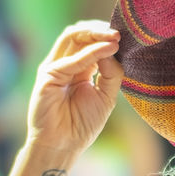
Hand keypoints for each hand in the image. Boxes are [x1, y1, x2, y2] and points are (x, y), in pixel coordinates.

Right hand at [26, 20, 122, 155]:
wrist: (63, 145)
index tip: (126, 36)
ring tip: (114, 37)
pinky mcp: (48, 74)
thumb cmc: (82, 124)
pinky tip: (108, 50)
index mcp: (80, 68)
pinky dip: (91, 52)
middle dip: (100, 30)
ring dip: (94, 34)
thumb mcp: (106, 96)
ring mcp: (55, 67)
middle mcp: (66, 63)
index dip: (106, 37)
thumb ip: (111, 73)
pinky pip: (72, 58)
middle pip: (80, 35)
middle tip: (120, 33)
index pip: (91, 42)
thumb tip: (113, 48)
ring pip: (72, 37)